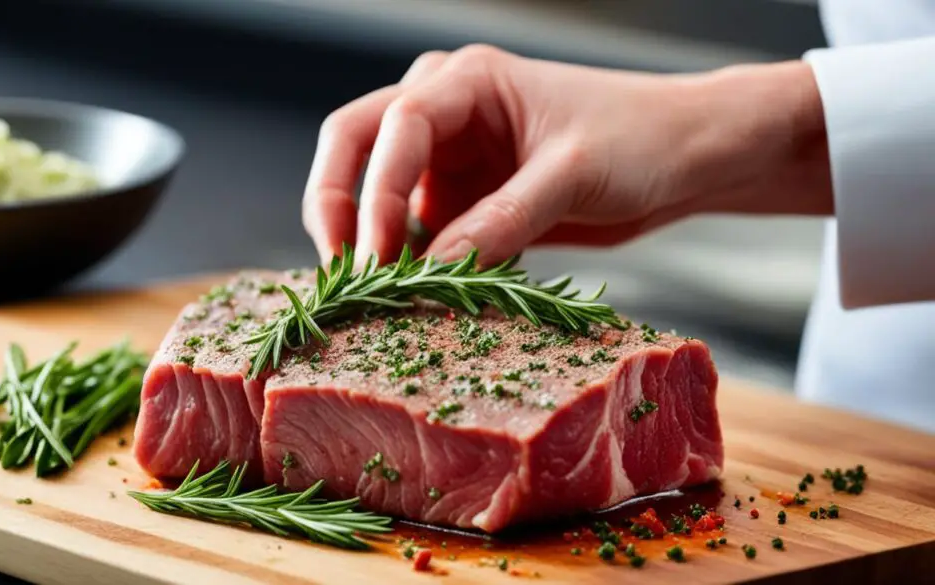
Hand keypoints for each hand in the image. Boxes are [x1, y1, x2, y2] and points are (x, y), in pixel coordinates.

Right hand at [302, 44, 830, 267]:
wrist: (687, 159)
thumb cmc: (641, 139)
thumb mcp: (571, 176)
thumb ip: (501, 222)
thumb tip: (431, 273)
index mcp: (467, 82)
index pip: (392, 128)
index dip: (373, 194)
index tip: (376, 260)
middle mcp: (448, 113)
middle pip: (357, 145)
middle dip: (340, 207)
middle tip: (346, 273)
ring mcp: (453, 158)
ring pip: (381, 195)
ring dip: (375, 243)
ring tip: (378, 298)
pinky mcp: (467, 201)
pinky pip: (421, 233)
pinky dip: (414, 265)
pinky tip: (417, 298)